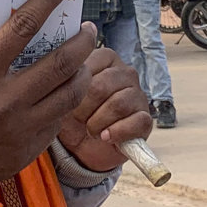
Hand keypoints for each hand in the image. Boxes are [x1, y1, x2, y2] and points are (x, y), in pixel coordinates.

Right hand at [0, 0, 98, 198]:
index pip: (24, 26)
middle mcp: (3, 103)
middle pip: (61, 63)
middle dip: (82, 40)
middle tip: (87, 29)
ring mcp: (18, 131)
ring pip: (69, 95)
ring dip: (82, 72)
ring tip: (81, 60)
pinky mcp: (25, 152)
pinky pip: (57, 122)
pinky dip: (63, 102)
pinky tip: (59, 91)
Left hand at [56, 47, 151, 172]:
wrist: (79, 147)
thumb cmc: (71, 114)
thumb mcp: (61, 94)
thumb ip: (64, 76)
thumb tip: (64, 71)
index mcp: (105, 59)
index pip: (89, 65)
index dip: (74, 89)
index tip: (68, 102)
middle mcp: (125, 72)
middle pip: (102, 86)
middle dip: (84, 109)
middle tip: (79, 120)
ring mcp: (138, 95)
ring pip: (118, 104)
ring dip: (98, 123)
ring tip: (91, 130)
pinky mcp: (145, 119)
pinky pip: (136, 122)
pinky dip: (116, 133)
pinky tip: (105, 137)